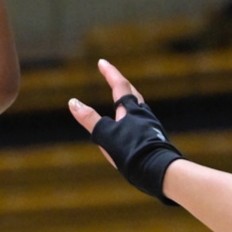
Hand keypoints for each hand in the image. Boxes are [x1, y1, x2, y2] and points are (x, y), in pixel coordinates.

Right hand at [71, 60, 183, 202]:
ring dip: (129, 101)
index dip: (110, 72)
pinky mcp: (154, 140)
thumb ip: (89, 119)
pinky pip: (143, 123)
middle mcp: (143, 114)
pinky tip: (134, 129)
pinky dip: (135, 119)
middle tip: (113, 77)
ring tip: (123, 101)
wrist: (158, 170)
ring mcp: (151, 127)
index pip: (119, 85)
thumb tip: (73, 102)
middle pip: (132, 93)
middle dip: (121, 84)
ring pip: (139, 108)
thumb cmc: (131, 152)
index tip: (102, 62)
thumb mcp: (105, 135)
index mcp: (130, 109)